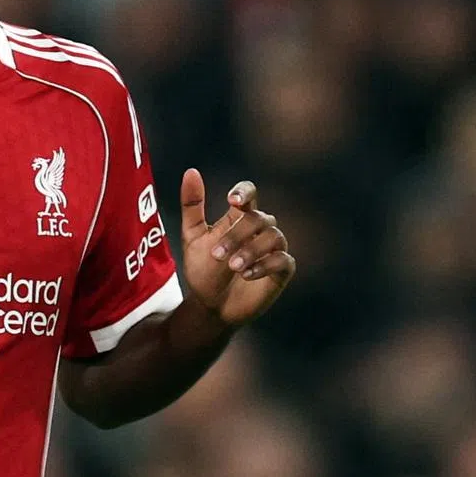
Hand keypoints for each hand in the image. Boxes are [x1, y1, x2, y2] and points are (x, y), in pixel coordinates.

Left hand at [179, 169, 294, 326]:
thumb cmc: (203, 269)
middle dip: (238, 235)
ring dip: (251, 251)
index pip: (249, 194)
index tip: (233, 200)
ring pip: (273, 237)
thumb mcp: (192, 237)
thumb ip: (192, 206)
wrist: (210, 305)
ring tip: (232, 267)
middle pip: (259, 218)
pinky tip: (246, 274)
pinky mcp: (281, 271)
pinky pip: (284, 260)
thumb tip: (191, 171)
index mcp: (238, 218)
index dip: (245, 192)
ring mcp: (273, 250)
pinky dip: (265, 265)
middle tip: (217, 255)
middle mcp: (259, 230)